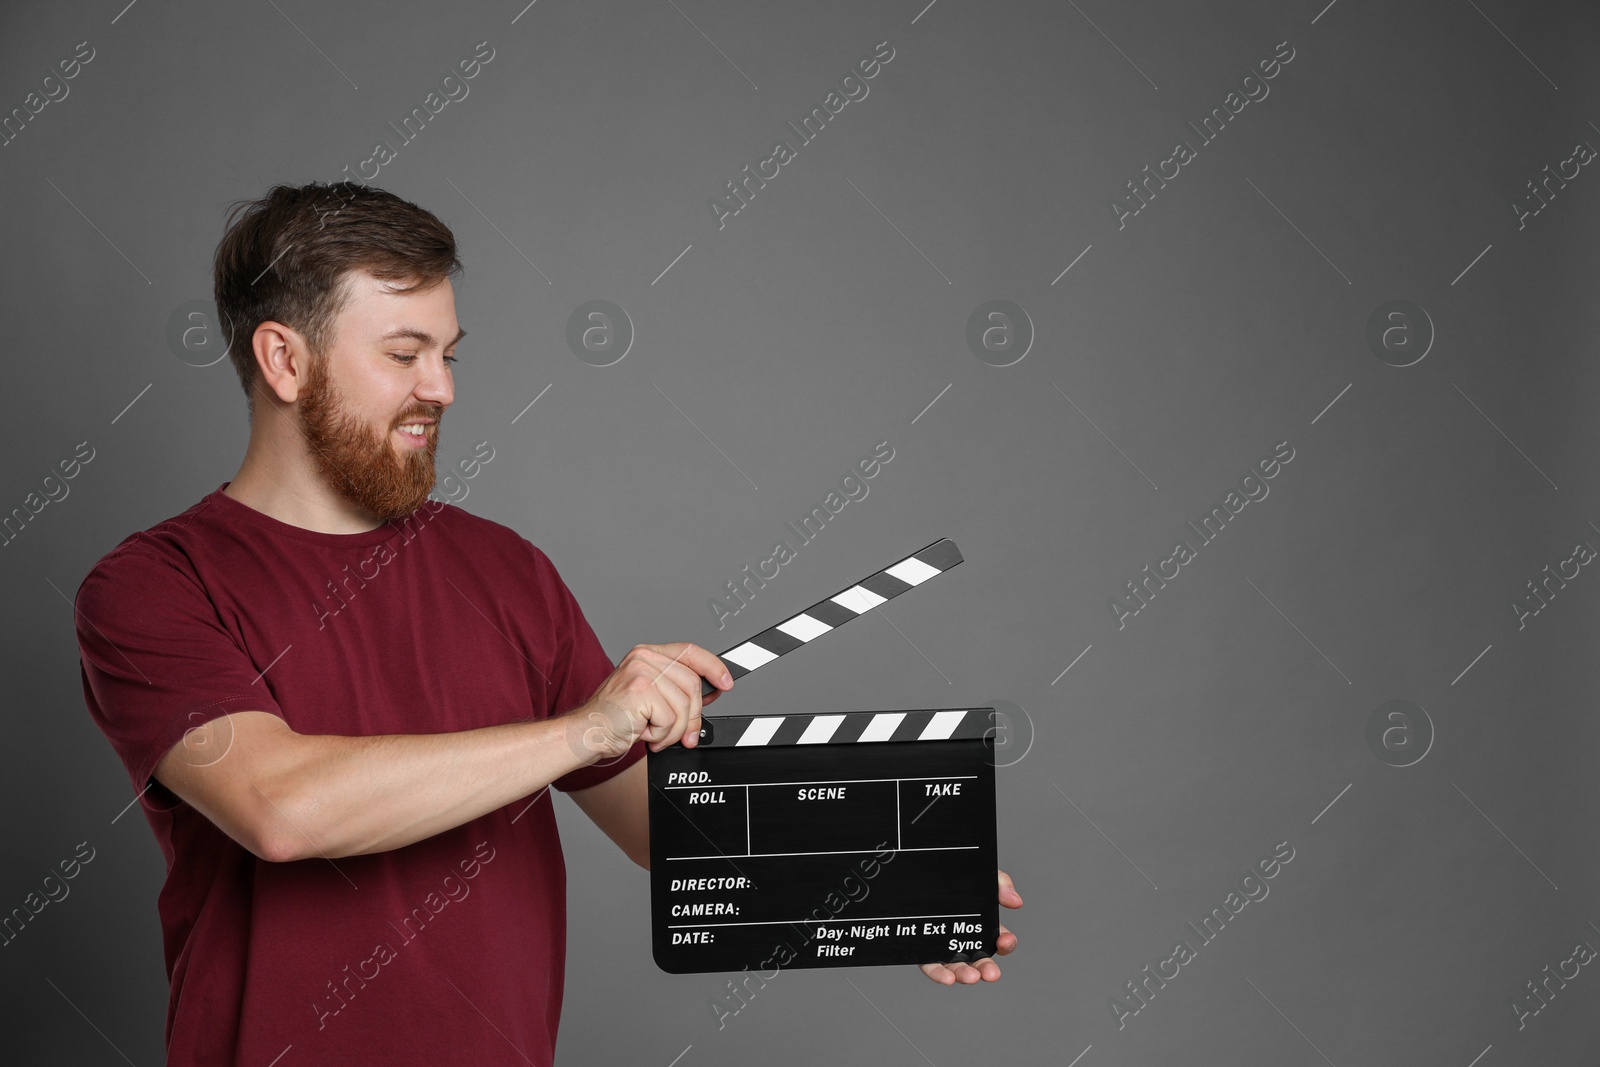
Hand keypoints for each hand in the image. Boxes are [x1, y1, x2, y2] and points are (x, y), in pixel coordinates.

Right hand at [566, 642, 730, 761]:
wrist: (584, 733)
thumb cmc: (614, 718)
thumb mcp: (650, 698)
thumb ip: (675, 691)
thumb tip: (710, 693)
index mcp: (647, 654)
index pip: (690, 651)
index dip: (713, 666)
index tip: (726, 682)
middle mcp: (644, 658)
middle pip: (692, 685)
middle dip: (692, 717)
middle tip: (682, 734)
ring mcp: (641, 672)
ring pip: (684, 706)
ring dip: (673, 730)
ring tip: (654, 733)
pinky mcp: (640, 691)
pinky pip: (670, 719)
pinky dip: (661, 735)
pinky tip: (643, 732)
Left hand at [919, 869, 1020, 985]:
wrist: (912, 867)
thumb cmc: (947, 869)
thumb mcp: (977, 873)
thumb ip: (1000, 883)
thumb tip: (1016, 901)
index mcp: (980, 923)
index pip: (998, 939)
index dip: (1006, 943)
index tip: (1005, 941)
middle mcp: (962, 937)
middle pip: (979, 959)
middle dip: (987, 968)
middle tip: (991, 974)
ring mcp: (942, 944)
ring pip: (956, 967)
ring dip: (965, 975)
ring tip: (971, 977)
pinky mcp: (922, 948)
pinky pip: (930, 965)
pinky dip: (939, 974)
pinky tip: (948, 978)